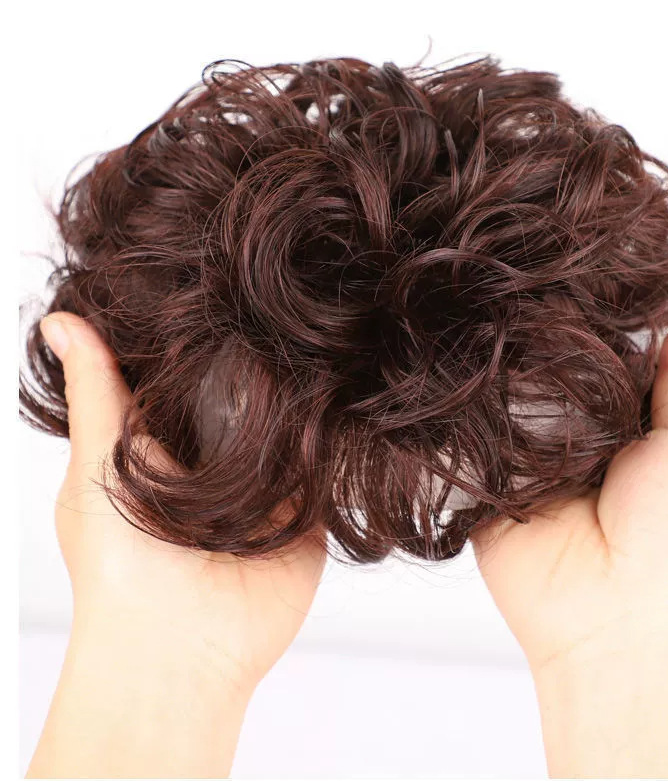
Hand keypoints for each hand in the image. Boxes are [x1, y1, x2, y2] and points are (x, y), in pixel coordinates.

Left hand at [28, 312, 325, 777]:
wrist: (181, 647)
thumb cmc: (119, 561)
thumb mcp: (97, 462)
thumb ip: (96, 391)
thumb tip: (60, 320)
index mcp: (163, 447)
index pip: (185, 377)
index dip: (194, 337)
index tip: (213, 284)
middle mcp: (216, 461)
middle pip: (242, 394)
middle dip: (254, 360)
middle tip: (275, 301)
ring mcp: (265, 483)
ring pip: (288, 422)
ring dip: (296, 394)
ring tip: (316, 334)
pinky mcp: (305, 507)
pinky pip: (322, 460)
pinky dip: (329, 434)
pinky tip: (344, 390)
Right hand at [473, 312, 667, 777]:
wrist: (617, 626)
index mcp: (627, 432)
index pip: (600, 361)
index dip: (589, 326)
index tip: (567, 276)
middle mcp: (573, 443)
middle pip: (547, 377)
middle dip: (537, 345)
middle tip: (515, 289)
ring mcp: (525, 465)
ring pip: (504, 403)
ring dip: (498, 377)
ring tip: (480, 319)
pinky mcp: (484, 488)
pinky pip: (468, 444)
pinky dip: (464, 417)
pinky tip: (454, 375)